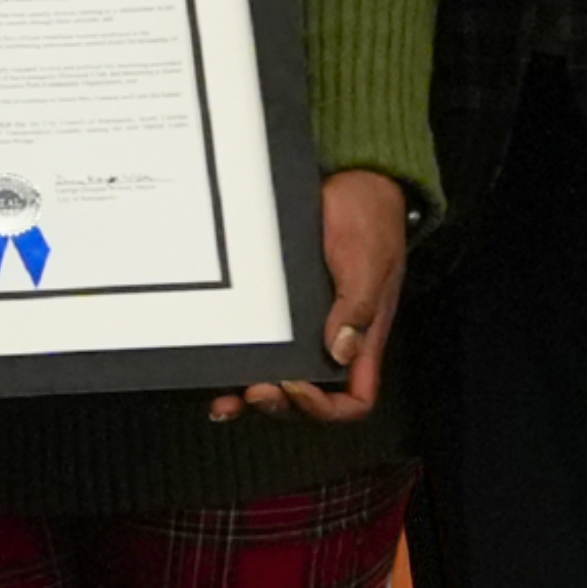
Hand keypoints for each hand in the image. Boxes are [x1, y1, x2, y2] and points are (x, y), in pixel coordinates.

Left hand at [216, 169, 411, 424]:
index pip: (354, 399)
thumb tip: (340, 350)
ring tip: (226, 399)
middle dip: (279, 403)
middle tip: (254, 390)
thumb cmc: (369, 217)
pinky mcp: (280, 307)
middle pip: (308, 397)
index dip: (325, 407)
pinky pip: (260, 344)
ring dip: (251, 394)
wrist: (352, 180)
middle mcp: (331, 339)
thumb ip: (359, 306)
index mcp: (362, 338)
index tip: (298, 386)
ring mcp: (303, 326)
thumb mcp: (369, 260)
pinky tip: (217, 371)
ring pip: (278, 378)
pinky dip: (238, 363)